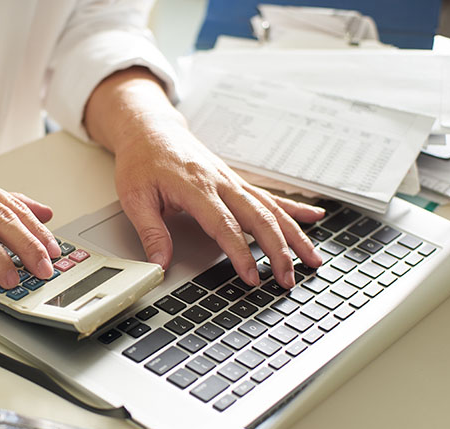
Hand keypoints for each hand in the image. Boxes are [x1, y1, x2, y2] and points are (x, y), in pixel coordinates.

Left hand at [112, 116, 324, 287]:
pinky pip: (269, 196)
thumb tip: (160, 264)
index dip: (241, 254)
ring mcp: (232, 180)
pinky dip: (294, 208)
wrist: (149, 129)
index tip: (252, 277)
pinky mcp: (236, 180)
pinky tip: (315, 217)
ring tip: (312, 259)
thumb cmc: (141, 161)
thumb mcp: (134, 198)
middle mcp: (221, 182)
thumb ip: (150, 232)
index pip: (225, 226)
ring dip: (294, 235)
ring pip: (271, 209)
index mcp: (195, 187)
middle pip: (259, 218)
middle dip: (278, 251)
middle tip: (288, 279)